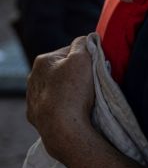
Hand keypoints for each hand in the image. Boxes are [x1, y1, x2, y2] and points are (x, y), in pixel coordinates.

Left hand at [26, 37, 93, 162]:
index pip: (70, 51)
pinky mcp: (35, 115)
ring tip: (82, 98)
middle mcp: (33, 77)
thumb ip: (83, 43)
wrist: (63, 127)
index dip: (85, 57)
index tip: (94, 67)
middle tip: (90, 83)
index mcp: (43, 61)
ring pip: (56, 87)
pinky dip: (61, 104)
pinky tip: (71, 109)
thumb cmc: (74, 90)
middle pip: (62, 69)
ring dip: (68, 89)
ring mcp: (32, 97)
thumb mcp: (83, 58)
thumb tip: (85, 39)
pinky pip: (52, 104)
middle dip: (75, 73)